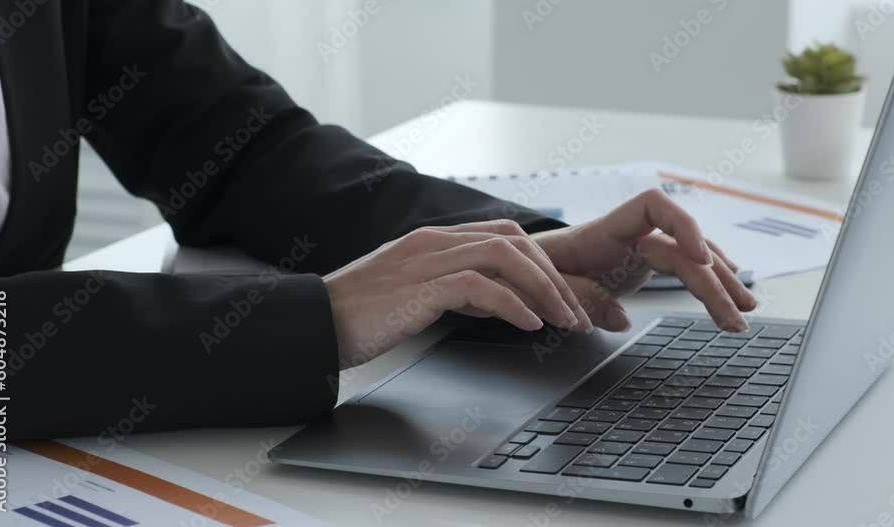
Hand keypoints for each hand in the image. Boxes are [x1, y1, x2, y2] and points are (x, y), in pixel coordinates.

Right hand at [324, 220, 591, 367]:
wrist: (314, 324)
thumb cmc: (360, 314)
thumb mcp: (418, 295)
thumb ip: (456, 290)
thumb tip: (497, 302)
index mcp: (436, 239)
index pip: (506, 236)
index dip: (543, 264)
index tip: (566, 296)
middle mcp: (435, 241)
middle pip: (515, 241)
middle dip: (555, 276)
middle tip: (579, 312)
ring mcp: (427, 260)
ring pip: (505, 257)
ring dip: (544, 289)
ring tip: (566, 320)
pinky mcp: (420, 287)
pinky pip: (480, 287)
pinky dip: (513, 304)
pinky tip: (530, 325)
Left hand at [535, 189, 756, 332]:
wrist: (518, 268)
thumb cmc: (528, 270)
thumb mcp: (543, 286)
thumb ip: (579, 297)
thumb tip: (622, 319)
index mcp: (604, 230)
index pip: (654, 207)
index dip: (683, 226)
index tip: (700, 257)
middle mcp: (629, 235)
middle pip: (683, 247)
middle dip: (714, 280)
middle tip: (737, 316)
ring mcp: (639, 250)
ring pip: (691, 260)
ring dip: (721, 283)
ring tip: (747, 310)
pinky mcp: (642, 266)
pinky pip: (682, 270)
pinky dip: (706, 283)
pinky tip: (729, 294)